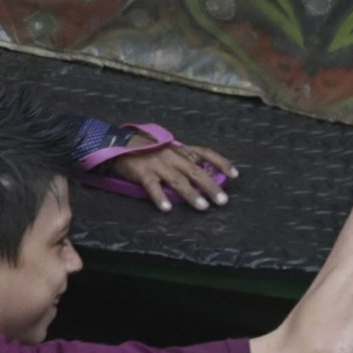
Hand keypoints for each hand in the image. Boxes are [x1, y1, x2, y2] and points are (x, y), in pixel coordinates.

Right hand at [109, 138, 235, 213]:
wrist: (117, 145)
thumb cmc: (145, 150)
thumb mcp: (167, 150)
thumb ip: (182, 160)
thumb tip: (203, 175)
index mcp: (179, 149)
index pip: (205, 153)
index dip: (221, 163)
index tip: (234, 175)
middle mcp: (171, 155)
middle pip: (195, 171)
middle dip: (210, 186)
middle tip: (222, 200)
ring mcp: (157, 164)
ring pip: (178, 180)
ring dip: (192, 194)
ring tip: (203, 207)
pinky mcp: (143, 172)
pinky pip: (153, 187)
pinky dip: (160, 197)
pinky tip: (167, 208)